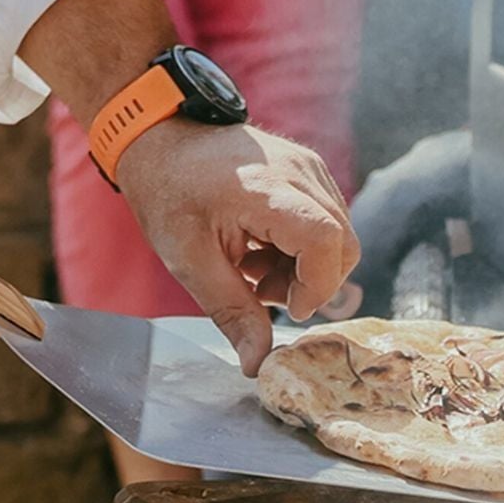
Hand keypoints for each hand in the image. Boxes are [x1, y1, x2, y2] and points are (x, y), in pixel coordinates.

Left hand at [118, 120, 359, 374]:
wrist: (161, 139)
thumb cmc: (169, 194)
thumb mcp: (188, 260)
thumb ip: (231, 311)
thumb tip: (258, 364)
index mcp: (266, 190)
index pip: (325, 240)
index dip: (314, 285)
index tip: (282, 305)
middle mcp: (298, 171)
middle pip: (342, 242)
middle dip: (311, 282)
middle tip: (260, 290)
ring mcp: (306, 165)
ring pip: (338, 233)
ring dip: (304, 266)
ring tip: (253, 268)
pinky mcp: (306, 168)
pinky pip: (326, 217)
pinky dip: (302, 246)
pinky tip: (261, 248)